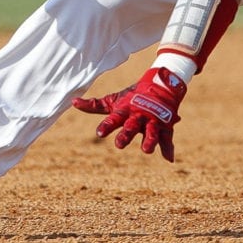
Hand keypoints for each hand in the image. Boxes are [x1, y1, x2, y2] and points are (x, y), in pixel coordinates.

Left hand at [72, 67, 186, 161]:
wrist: (162, 83)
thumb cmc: (133, 95)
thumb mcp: (114, 100)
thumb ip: (94, 105)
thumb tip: (73, 102)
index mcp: (126, 109)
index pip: (114, 118)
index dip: (107, 125)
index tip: (99, 133)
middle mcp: (139, 115)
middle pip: (131, 126)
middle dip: (126, 134)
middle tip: (119, 144)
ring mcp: (153, 120)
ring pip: (151, 132)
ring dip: (149, 141)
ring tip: (146, 150)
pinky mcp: (165, 125)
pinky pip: (167, 138)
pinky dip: (168, 149)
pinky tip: (169, 159)